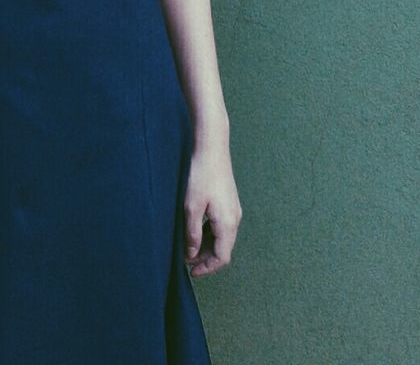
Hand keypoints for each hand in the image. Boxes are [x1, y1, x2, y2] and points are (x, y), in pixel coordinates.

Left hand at [183, 142, 242, 276]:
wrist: (212, 147)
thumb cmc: (200, 175)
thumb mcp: (191, 206)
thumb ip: (192, 233)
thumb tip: (191, 254)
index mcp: (227, 223)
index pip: (221, 257)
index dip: (207, 268)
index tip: (191, 272)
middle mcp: (234, 218)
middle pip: (222, 249)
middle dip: (204, 258)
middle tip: (185, 260)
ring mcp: (233, 209)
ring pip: (222, 237)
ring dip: (206, 245)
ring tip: (187, 246)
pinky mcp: (229, 200)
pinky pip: (221, 225)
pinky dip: (209, 233)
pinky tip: (194, 229)